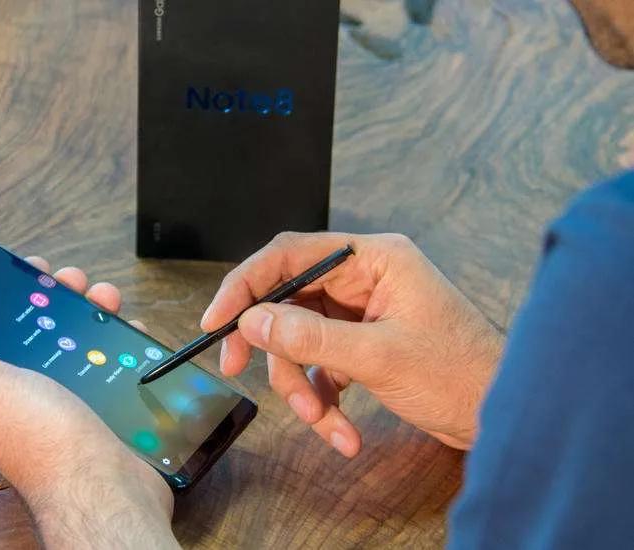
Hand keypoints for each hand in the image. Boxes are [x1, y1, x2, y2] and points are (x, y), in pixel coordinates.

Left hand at [0, 257, 178, 549]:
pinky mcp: (105, 407)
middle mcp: (29, 392)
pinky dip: (121, 344)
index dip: (9, 293)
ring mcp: (70, 400)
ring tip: (107, 299)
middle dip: (58, 298)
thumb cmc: (39, 438)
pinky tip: (132, 330)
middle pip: (41, 330)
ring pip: (80, 343)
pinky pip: (112, 364)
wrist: (104, 487)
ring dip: (93, 314)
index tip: (29, 268)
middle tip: (75, 281)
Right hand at [201, 232, 503, 455]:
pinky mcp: (361, 344)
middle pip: (288, 300)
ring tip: (322, 421)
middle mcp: (363, 279)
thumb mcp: (379, 354)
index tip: (217, 318)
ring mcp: (361, 312)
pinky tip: (341, 428)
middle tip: (236, 367)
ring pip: (299, 339)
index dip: (247, 284)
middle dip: (269, 344)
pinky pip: (319, 364)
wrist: (501, 415)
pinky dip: (322, 397)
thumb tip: (255, 319)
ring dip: (301, 384)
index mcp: (373, 259)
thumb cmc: (462, 373)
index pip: (291, 256)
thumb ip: (311, 336)